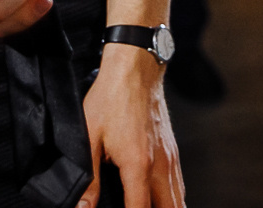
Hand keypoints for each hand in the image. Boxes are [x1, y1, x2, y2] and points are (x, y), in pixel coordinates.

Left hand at [81, 45, 186, 207]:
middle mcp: (160, 165)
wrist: (136, 67)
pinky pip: (178, 184)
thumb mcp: (90, 135)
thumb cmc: (111, 98)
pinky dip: (174, 198)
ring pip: (178, 198)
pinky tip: (163, 200)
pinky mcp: (172, 149)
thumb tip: (84, 207)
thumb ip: (89, 176)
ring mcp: (170, 157)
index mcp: (138, 165)